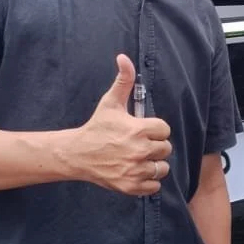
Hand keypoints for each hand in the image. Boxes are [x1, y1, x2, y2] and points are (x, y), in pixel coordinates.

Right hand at [74, 55, 171, 195]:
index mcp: (137, 130)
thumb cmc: (97, 128)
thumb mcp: (110, 103)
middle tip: (140, 144)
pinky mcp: (131, 186)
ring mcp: (135, 170)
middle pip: (165, 149)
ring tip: (140, 158)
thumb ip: (123, 80)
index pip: (164, 130)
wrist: (77, 155)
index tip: (144, 130)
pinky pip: (154, 186)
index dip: (155, 129)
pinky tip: (137, 171)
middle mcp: (139, 151)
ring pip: (162, 168)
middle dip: (155, 146)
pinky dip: (148, 181)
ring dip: (154, 164)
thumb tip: (124, 57)